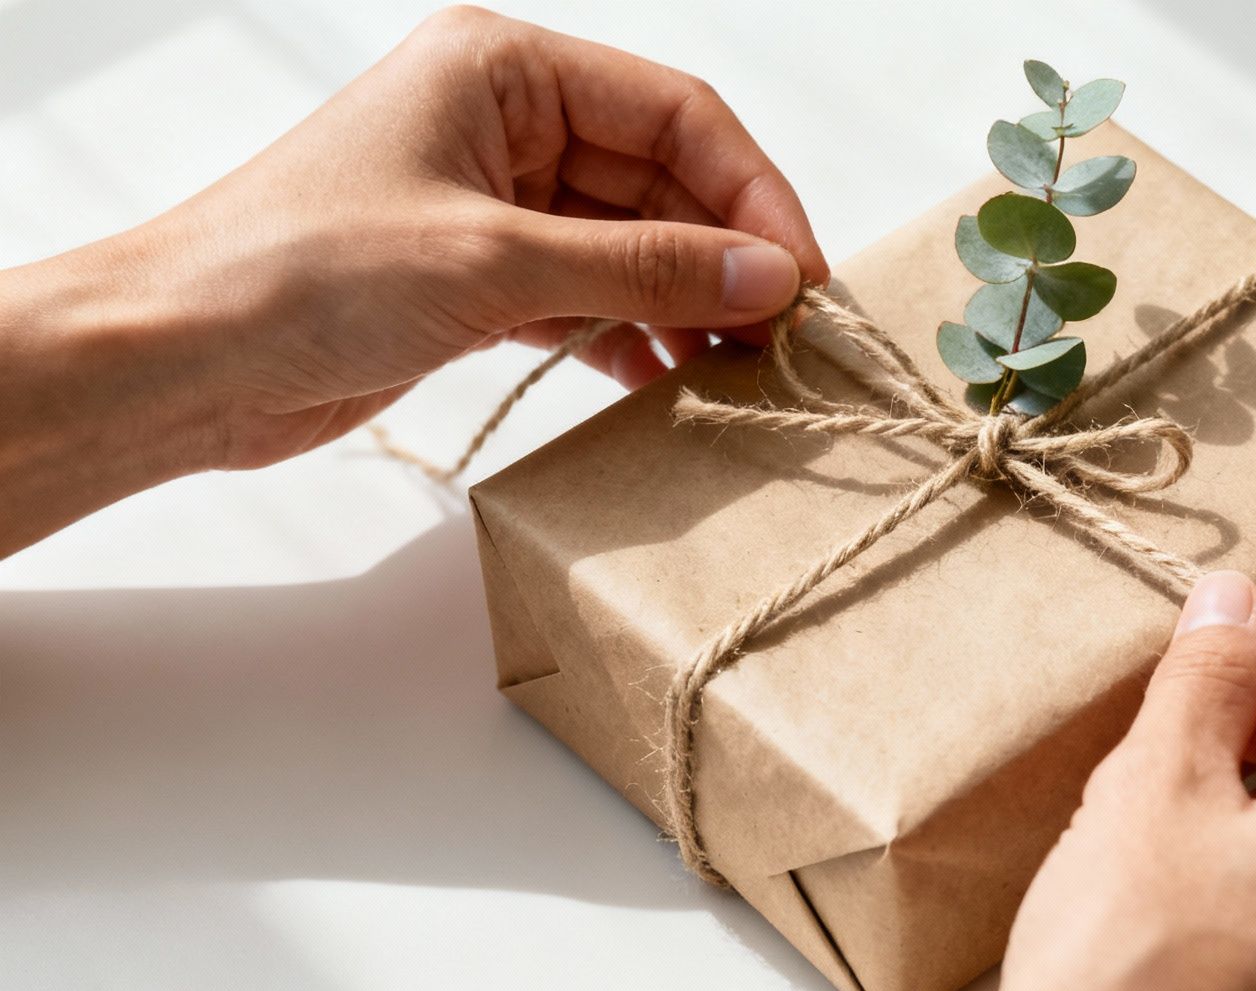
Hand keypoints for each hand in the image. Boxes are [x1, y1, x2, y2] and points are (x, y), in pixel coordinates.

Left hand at [0, 6, 825, 553]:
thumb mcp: (495, 262)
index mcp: (503, 71)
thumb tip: (770, 279)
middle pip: (663, 182)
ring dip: (688, 304)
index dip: (753, 193)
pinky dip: (635, 336)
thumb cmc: (301, 273)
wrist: (182, 360)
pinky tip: (670, 383)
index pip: (675, 114)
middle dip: (727, 257)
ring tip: (741, 369)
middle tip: (786, 336)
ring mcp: (495, 204)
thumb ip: (644, 268)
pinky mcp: (481, 279)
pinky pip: (592, 296)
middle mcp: (505, 125)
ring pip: (633, 245)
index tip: (802, 275)